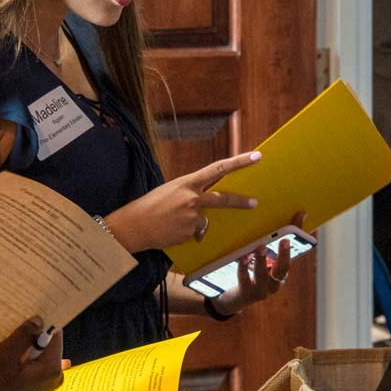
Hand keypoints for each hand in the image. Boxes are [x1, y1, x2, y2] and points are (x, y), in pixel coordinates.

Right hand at [0, 320, 63, 390]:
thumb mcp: (5, 355)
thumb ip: (24, 335)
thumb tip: (38, 321)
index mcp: (52, 370)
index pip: (55, 335)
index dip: (39, 327)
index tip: (24, 326)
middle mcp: (54, 380)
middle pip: (46, 347)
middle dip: (29, 342)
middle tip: (9, 347)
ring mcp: (45, 388)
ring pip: (37, 358)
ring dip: (22, 354)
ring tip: (5, 362)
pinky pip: (32, 370)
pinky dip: (20, 366)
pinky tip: (6, 372)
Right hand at [104, 153, 261, 252]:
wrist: (134, 225)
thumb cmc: (149, 205)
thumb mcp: (170, 190)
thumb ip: (189, 193)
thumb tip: (203, 205)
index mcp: (187, 183)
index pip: (218, 169)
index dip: (239, 162)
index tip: (256, 156)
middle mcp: (193, 198)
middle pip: (223, 199)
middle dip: (240, 202)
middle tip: (254, 203)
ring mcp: (192, 217)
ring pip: (204, 222)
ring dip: (193, 224)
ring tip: (171, 222)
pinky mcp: (190, 233)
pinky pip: (194, 234)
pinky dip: (185, 234)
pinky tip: (171, 231)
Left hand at [210, 213, 305, 317]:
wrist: (236, 297)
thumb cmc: (256, 272)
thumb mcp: (268, 257)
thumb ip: (279, 238)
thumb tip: (300, 214)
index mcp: (281, 273)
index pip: (290, 258)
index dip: (293, 243)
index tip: (293, 230)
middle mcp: (274, 284)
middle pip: (281, 270)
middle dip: (283, 255)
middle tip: (283, 240)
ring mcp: (260, 290)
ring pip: (262, 275)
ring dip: (262, 260)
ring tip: (260, 247)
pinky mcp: (245, 293)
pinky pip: (244, 279)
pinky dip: (243, 268)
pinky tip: (242, 257)